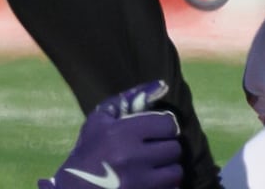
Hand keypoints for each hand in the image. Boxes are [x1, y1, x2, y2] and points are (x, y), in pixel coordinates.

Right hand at [44, 84, 184, 188]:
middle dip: (166, 148)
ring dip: (168, 169)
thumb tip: (162, 85)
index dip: (164, 126)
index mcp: (123, 133)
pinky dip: (165, 186)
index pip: (168, 124)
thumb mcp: (100, 120)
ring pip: (176, 171)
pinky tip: (150, 182)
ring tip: (153, 168)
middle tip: (152, 150)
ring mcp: (140, 182)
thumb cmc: (88, 151)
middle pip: (174, 148)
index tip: (156, 131)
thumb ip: (129, 99)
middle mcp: (134, 158)